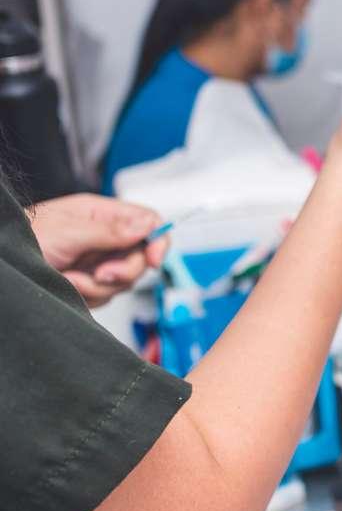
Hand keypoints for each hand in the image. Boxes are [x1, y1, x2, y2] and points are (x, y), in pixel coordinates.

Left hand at [29, 193, 167, 306]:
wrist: (5, 266)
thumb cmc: (25, 237)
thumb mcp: (69, 231)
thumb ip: (110, 231)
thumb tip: (147, 226)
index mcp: (102, 214)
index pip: (148, 222)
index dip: (158, 240)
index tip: (153, 259)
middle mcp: (104, 238)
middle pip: (140, 257)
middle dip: (122, 270)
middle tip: (100, 274)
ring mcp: (97, 261)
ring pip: (123, 281)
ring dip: (97, 285)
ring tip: (69, 278)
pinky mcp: (89, 284)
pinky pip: (106, 296)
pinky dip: (88, 296)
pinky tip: (67, 285)